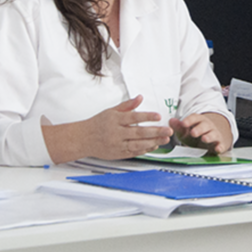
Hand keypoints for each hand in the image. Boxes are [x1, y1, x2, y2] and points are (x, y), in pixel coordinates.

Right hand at [43, 95, 171, 162]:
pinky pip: (133, 152)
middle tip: (168, 130)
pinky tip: (154, 146)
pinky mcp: (118, 154)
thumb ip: (127, 105)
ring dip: (153, 142)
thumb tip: (140, 97)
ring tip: (164, 139)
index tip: (158, 116)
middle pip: (138, 132)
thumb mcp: (111, 111)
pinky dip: (144, 149)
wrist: (83, 139)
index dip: (147, 116)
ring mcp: (117, 145)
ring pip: (137, 144)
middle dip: (155, 132)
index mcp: (114, 120)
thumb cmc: (97, 124)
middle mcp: (116, 133)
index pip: (133, 117)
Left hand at [168, 112, 233, 154]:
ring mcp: (215, 134)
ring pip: (213, 134)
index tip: (183, 123)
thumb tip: (170, 121)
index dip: (189, 120)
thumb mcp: (187, 130)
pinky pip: (221, 145)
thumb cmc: (198, 133)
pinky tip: (217, 149)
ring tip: (204, 139)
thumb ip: (179, 127)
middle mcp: (208, 126)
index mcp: (199, 121)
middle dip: (199, 129)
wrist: (215, 136)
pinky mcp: (220, 144)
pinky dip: (220, 147)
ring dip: (209, 136)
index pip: (195, 118)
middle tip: (193, 132)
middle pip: (204, 126)